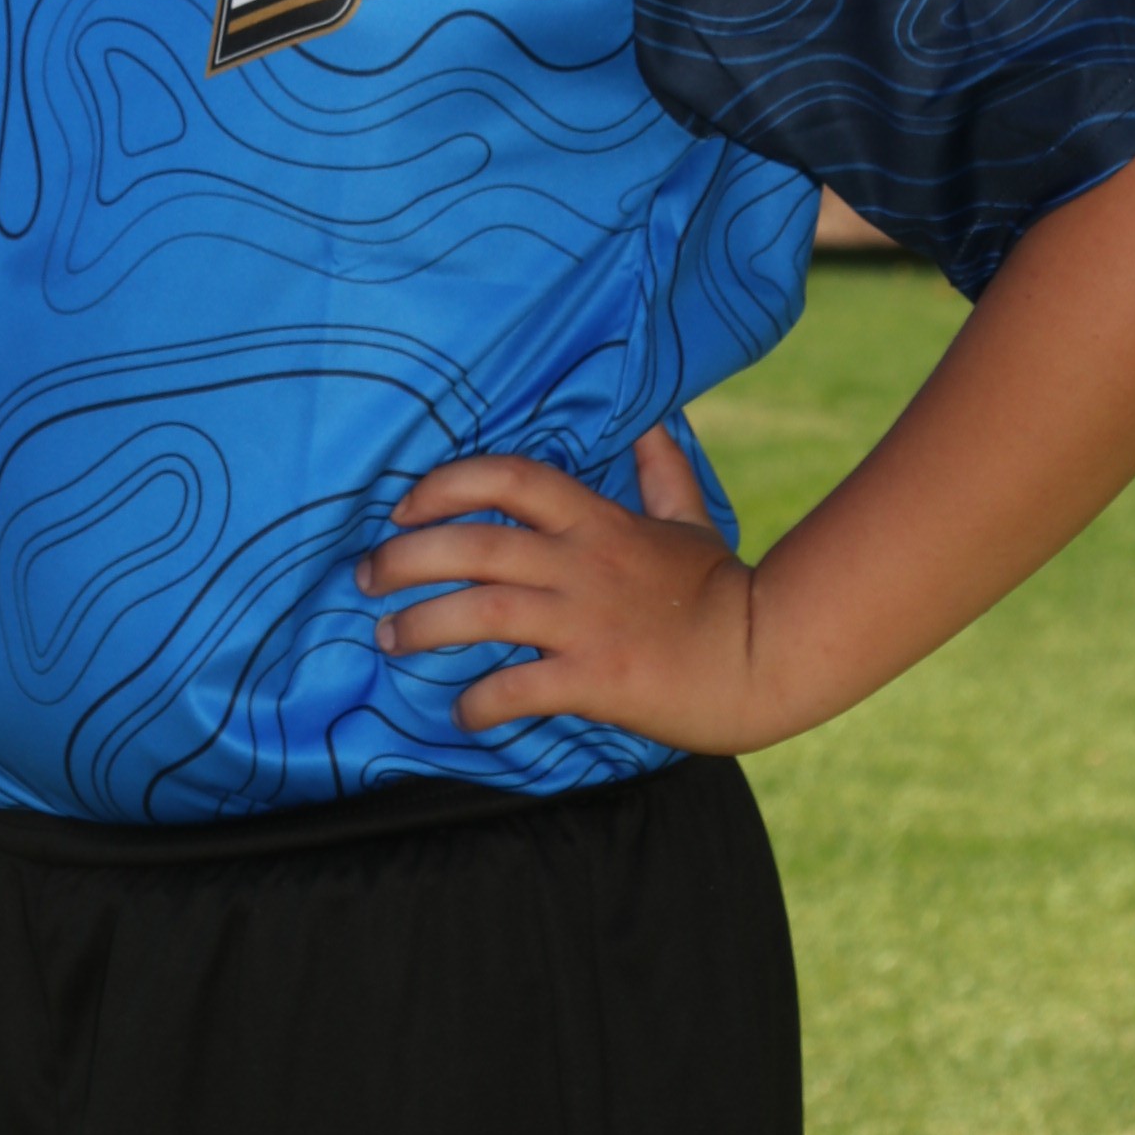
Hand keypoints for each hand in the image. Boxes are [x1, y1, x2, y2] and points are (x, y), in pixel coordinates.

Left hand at [357, 426, 758, 749]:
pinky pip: (518, 689)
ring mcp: (586, 622)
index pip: (509, 478)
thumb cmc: (723, 590)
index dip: (446, 485)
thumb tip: (650, 421)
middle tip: (366, 579)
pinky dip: (479, 703)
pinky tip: (460, 714)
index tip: (404, 507)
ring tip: (388, 640)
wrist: (767, 656)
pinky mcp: (596, 680)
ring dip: (421, 626)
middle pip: (473, 545)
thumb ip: (661, 470)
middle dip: (405, 559)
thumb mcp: (691, 518)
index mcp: (598, 521)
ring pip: (481, 613)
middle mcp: (582, 564)